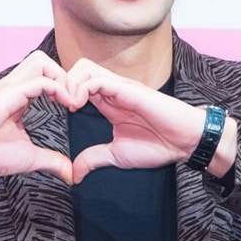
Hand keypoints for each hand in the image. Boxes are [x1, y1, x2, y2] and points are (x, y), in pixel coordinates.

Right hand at [0, 51, 81, 186]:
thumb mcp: (29, 157)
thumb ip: (51, 160)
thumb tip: (71, 174)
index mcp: (16, 97)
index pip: (43, 75)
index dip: (63, 86)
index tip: (73, 108)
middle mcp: (11, 87)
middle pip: (42, 60)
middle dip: (64, 75)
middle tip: (72, 100)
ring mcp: (8, 88)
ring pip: (41, 61)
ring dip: (61, 77)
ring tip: (69, 100)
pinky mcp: (7, 94)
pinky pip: (39, 81)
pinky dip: (58, 89)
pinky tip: (65, 106)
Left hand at [64, 59, 236, 183]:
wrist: (186, 142)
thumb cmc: (158, 145)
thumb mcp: (117, 154)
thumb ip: (94, 158)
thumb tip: (74, 173)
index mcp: (108, 102)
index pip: (77, 84)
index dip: (61, 93)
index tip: (54, 110)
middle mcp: (112, 90)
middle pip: (77, 68)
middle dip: (61, 83)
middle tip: (57, 104)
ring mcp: (121, 87)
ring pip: (85, 67)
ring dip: (69, 83)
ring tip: (67, 105)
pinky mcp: (129, 89)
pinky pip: (98, 79)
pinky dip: (81, 88)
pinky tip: (77, 106)